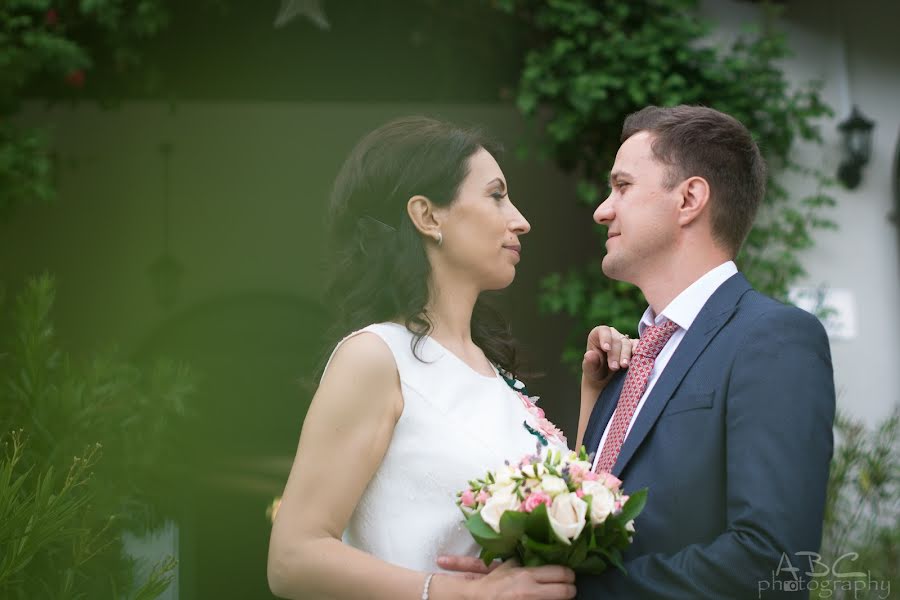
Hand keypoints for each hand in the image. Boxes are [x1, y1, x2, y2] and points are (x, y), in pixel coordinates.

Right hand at [436, 556, 574, 598]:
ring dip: (561, 599)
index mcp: (527, 575)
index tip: (568, 576)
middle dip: (570, 589)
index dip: (568, 575)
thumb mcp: (505, 568)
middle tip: (568, 588)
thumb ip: (521, 562)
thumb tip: (536, 554)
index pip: (561, 573)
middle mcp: (532, 591)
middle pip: (567, 591)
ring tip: (557, 595)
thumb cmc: (492, 586)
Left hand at [582, 325, 632, 387]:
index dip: (605, 338)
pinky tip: (636, 359)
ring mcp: (624, 341)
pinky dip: (638, 352)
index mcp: (598, 335)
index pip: (603, 331)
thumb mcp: (590, 370)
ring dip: (626, 355)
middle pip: (616, 340)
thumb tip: (590, 355)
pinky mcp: (634, 347)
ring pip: (627, 344)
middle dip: (615, 354)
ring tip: (624, 366)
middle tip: (614, 367)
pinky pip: (638, 346)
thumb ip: (589, 363)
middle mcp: (612, 335)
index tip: (606, 349)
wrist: (606, 381)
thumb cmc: (596, 372)